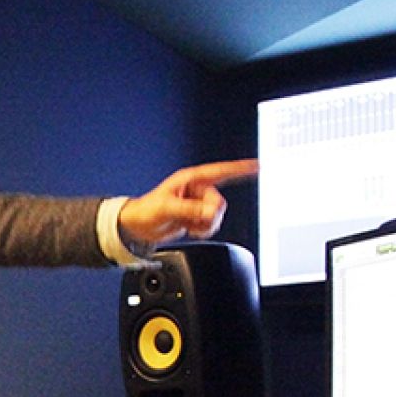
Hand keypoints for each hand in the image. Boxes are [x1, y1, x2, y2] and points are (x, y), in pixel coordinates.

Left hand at [116, 159, 258, 246]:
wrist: (137, 226)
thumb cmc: (146, 210)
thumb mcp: (167, 208)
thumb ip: (190, 210)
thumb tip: (209, 214)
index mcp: (191, 180)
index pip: (221, 171)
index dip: (240, 168)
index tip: (258, 165)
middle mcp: (197, 190)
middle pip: (219, 202)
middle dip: (208, 215)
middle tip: (192, 220)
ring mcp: (197, 204)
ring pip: (217, 216)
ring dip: (204, 225)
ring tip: (188, 225)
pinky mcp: (196, 217)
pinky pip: (210, 225)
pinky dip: (202, 231)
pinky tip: (189, 229)